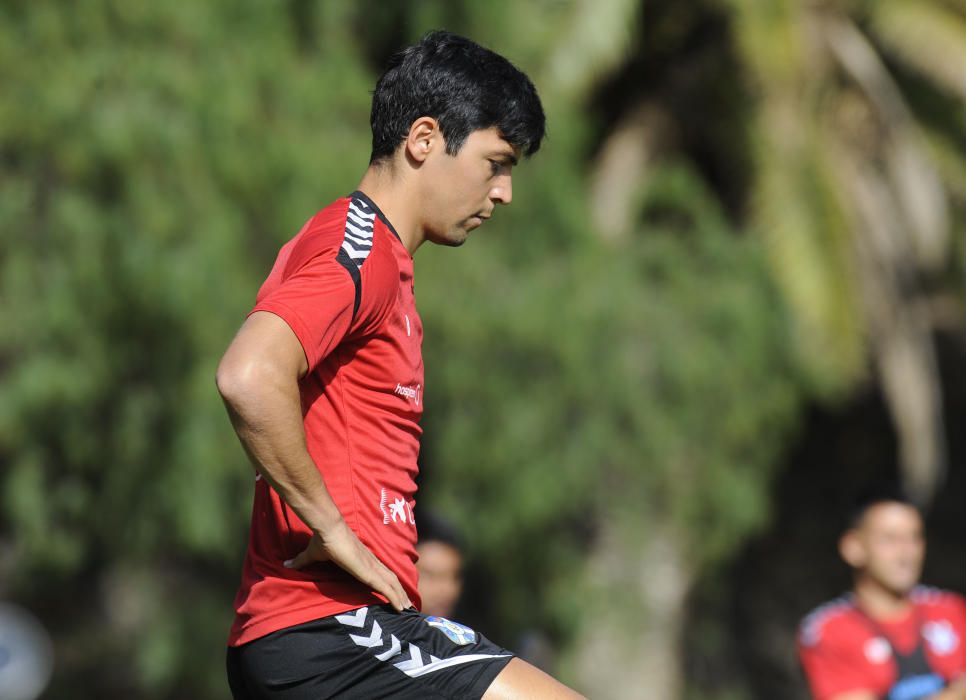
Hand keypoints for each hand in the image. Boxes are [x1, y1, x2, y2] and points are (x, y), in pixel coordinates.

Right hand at [284, 520, 412, 611]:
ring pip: (392, 584)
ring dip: (400, 596)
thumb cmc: (323, 540)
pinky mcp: (369, 571)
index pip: (379, 572)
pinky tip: (401, 606)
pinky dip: (395, 597)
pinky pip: (386, 587)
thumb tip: (287, 563)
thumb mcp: (312, 555)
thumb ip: (302, 561)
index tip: (394, 591)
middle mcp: (370, 562)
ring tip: (407, 608)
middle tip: (407, 604)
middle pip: (390, 578)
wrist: (327, 529)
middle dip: (399, 592)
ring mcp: (371, 566)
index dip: (388, 581)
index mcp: (361, 559)